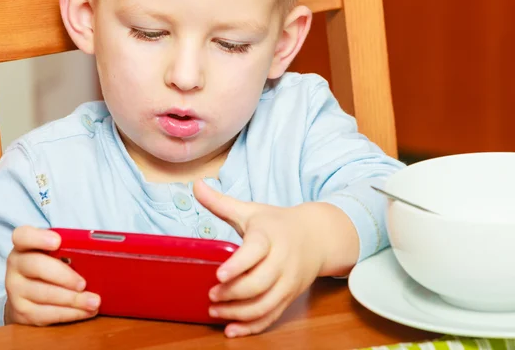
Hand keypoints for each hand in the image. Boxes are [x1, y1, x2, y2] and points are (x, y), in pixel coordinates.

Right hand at [4, 226, 100, 325]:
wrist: (29, 292)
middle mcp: (16, 265)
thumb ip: (71, 249)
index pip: (23, 236)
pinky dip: (70, 313)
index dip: (38, 238)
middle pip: (36, 266)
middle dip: (64, 276)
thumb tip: (98, 254)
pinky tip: (85, 311)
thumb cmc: (52, 265)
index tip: (57, 242)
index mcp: (25, 245)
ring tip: (94, 301)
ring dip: (73, 300)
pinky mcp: (21, 311)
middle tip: (83, 283)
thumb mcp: (58, 252)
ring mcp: (15, 289)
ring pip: (44, 294)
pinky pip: (46, 314)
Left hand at [193, 180, 324, 337]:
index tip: (219, 274)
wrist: (318, 236)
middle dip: (234, 293)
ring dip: (239, 313)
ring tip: (216, 312)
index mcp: (270, 235)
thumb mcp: (251, 210)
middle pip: (260, 283)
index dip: (238, 264)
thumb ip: (221, 202)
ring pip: (266, 304)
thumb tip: (196, 185)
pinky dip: (253, 327)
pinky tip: (232, 330)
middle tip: (211, 295)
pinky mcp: (290, 296)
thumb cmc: (277, 223)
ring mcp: (288, 281)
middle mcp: (282, 260)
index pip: (256, 250)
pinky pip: (272, 316)